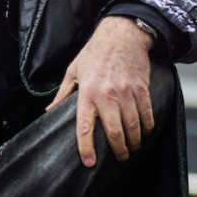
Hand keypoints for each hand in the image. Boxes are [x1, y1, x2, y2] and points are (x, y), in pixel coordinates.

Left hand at [46, 16, 154, 167]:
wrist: (121, 35)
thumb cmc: (94, 53)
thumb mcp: (73, 71)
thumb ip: (62, 94)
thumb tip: (49, 111)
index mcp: (86, 92)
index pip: (84, 126)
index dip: (86, 147)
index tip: (89, 162)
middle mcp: (106, 95)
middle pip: (114, 132)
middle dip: (118, 150)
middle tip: (119, 157)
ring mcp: (126, 92)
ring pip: (133, 126)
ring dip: (134, 142)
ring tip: (132, 148)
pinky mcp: (141, 89)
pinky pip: (147, 114)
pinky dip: (148, 127)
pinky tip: (145, 132)